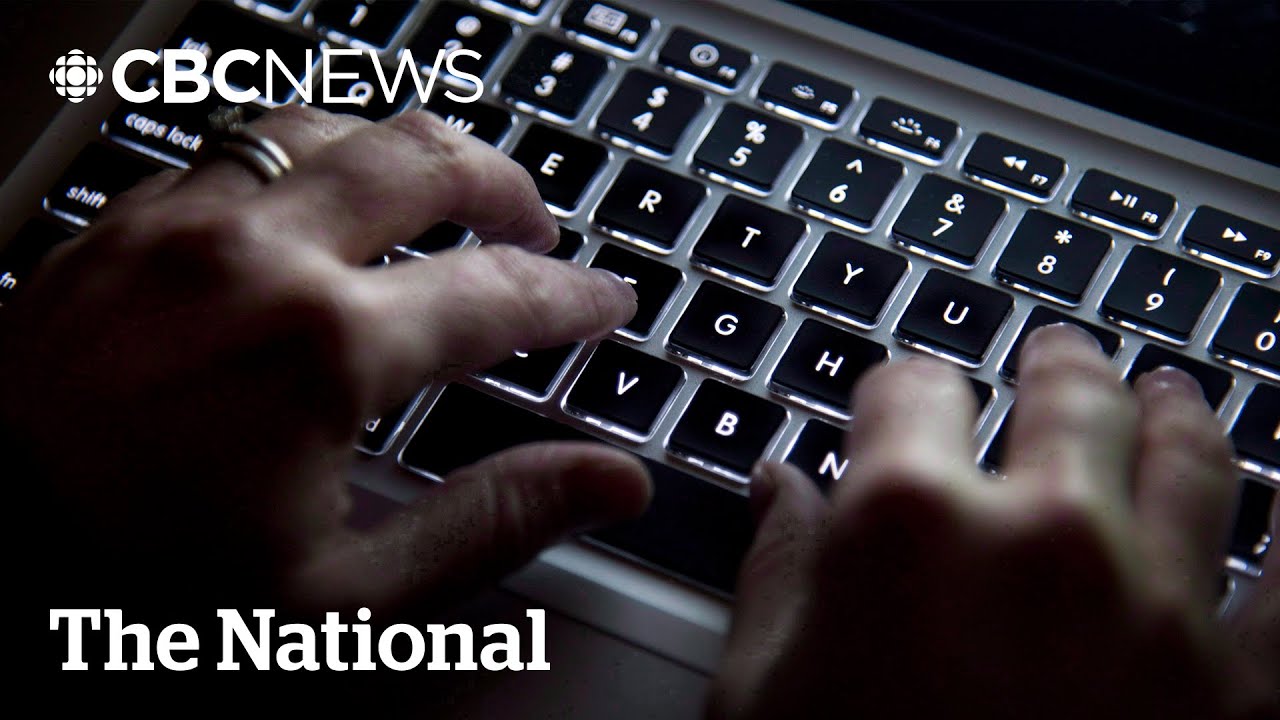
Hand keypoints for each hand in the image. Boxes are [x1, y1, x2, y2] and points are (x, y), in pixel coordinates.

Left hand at [1, 106, 649, 613]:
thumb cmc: (144, 606)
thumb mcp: (344, 602)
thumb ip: (491, 523)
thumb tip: (612, 481)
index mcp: (320, 348)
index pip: (497, 293)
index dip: (572, 297)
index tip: (606, 304)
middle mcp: (249, 257)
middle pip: (422, 160)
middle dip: (505, 187)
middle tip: (537, 228)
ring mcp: (168, 228)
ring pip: (324, 128)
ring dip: (401, 155)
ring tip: (438, 196)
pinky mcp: (109, 231)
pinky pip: (229, 152)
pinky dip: (301, 164)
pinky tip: (315, 209)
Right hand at [711, 325, 1278, 719]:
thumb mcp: (759, 698)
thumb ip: (774, 572)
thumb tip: (780, 488)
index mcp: (907, 527)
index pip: (909, 390)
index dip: (902, 385)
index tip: (904, 395)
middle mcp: (1043, 540)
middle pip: (1065, 395)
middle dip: (1055, 364)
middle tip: (1058, 352)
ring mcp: (1158, 611)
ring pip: (1193, 455)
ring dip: (1180, 410)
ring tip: (1173, 394)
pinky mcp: (1242, 694)